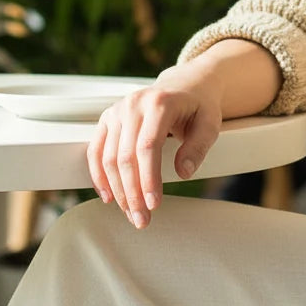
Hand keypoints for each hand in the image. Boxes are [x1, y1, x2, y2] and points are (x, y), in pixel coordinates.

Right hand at [86, 66, 222, 228]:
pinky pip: (96, 150)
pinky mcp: (108, 118)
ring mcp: (117, 110)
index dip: (148, 178)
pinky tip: (108, 196)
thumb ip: (198, 147)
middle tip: (142, 220)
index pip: (148, 146)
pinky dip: (98, 176)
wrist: (185, 85)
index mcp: (160, 103)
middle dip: (132, 192)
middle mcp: (133, 104)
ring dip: (117, 190)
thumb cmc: (198, 106)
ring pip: (108, 157)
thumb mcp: (210, 124)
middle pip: (125, 155)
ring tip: (131, 213)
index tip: (154, 204)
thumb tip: (183, 172)